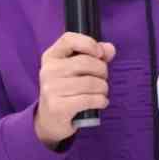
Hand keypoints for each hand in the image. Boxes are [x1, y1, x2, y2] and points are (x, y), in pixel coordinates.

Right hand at [34, 32, 115, 148]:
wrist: (50, 120)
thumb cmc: (67, 90)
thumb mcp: (76, 70)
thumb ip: (94, 56)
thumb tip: (110, 49)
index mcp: (51, 56)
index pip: (69, 39)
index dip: (89, 43)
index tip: (100, 54)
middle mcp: (48, 70)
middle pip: (86, 62)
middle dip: (102, 71)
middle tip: (102, 79)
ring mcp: (51, 89)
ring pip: (91, 82)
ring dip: (103, 88)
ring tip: (101, 92)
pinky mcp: (58, 107)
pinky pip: (90, 99)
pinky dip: (101, 101)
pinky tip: (101, 102)